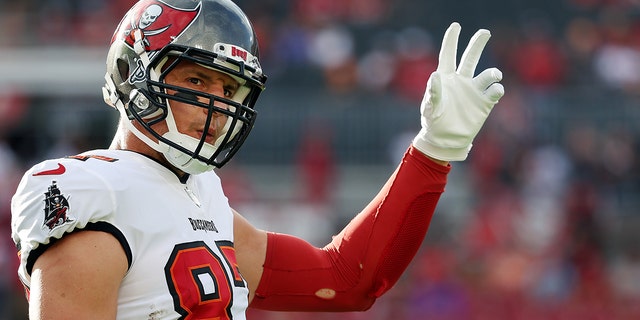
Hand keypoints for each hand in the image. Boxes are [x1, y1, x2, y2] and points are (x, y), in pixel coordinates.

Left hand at [412, 22, 503, 160]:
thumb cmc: (433, 122)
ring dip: (493, 73)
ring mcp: (474, 91)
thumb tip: (435, 76)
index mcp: (445, 78)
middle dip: (478, 44)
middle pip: (471, 57)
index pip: (449, 55)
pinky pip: (495, 91)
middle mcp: (461, 81)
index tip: (456, 26)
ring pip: (488, 74)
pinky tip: (495, 91)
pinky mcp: (484, 103)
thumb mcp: (430, 108)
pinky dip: (498, 88)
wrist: (445, 140)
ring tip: (494, 76)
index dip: (452, 40)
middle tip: (485, 32)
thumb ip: (433, 93)